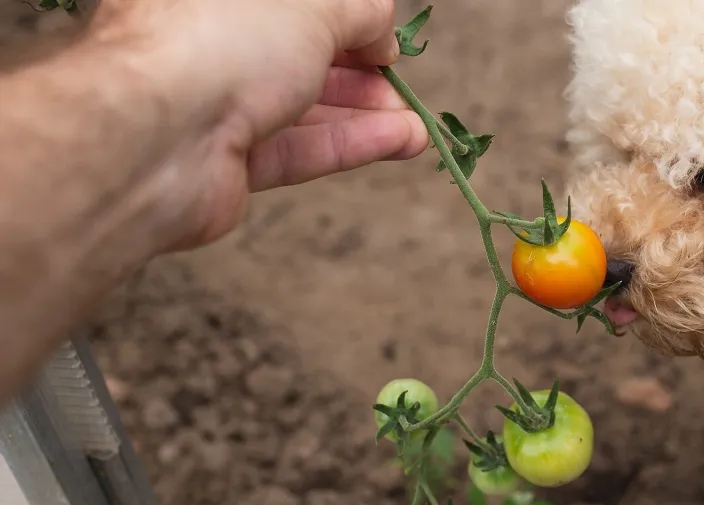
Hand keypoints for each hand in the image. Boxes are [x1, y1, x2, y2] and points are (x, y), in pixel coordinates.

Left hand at [88, 0, 428, 250]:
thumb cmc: (221, 42)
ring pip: (299, 106)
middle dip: (358, 70)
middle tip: (399, 86)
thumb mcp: (313, 4)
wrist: (155, 137)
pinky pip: (295, 148)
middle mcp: (204, 39)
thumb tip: (379, 29)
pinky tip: (398, 142)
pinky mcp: (223, 159)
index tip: (382, 37)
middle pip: (294, 54)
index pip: (287, 4)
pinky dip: (348, 144)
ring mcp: (211, 101)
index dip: (342, 17)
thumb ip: (358, 10)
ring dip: (363, 114)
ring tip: (416, 129)